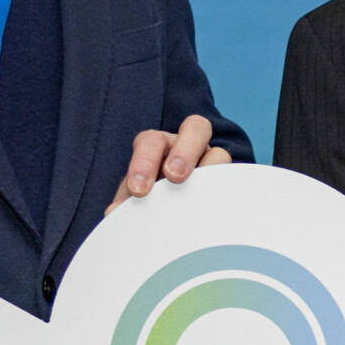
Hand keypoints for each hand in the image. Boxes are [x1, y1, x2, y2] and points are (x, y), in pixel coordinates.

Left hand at [108, 114, 231, 213]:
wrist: (169, 216)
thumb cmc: (149, 199)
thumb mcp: (134, 198)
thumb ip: (125, 201)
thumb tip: (114, 211)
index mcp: (158, 146)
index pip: (151, 142)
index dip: (144, 162)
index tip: (138, 190)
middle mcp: (187, 146)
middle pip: (195, 128)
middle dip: (184, 150)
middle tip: (173, 177)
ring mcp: (210, 163)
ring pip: (219, 153)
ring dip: (210, 169)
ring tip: (199, 192)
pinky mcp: (224, 183)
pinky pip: (230, 181)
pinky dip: (222, 190)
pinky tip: (212, 206)